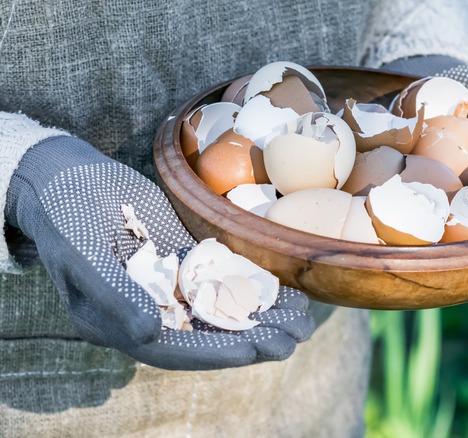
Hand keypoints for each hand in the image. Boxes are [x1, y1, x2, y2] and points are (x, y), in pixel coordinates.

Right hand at [5, 135, 314, 369]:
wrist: (70, 178)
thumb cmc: (66, 215)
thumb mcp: (81, 254)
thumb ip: (114, 296)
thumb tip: (146, 334)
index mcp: (119, 325)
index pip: (174, 349)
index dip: (215, 352)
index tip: (254, 351)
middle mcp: (151, 313)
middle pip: (208, 334)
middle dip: (253, 338)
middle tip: (295, 337)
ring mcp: (172, 287)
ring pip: (223, 310)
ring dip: (263, 316)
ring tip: (303, 319)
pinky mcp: (187, 262)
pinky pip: (225, 280)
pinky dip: (254, 287)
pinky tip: (287, 289)